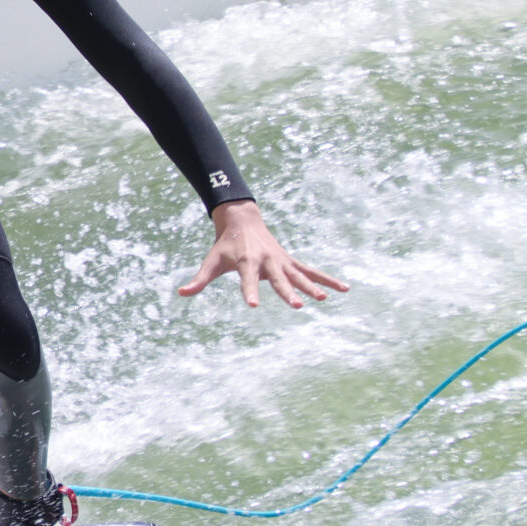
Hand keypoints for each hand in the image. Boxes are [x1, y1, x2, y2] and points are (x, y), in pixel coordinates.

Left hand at [177, 199, 349, 310]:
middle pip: (279, 280)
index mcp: (247, 262)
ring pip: (300, 276)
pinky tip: (344, 289)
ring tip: (324, 300)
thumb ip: (200, 279)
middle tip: (298, 306)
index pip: (247, 280)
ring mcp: (282, 261)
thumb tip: (182, 293)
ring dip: (313, 287)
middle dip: (287, 292)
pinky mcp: (291, 262)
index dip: (250, 292)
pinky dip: (327, 280)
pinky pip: (312, 272)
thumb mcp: (211, 261)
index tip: (254, 305)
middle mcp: (267, 261)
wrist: (242, 219)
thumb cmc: (225, 245)